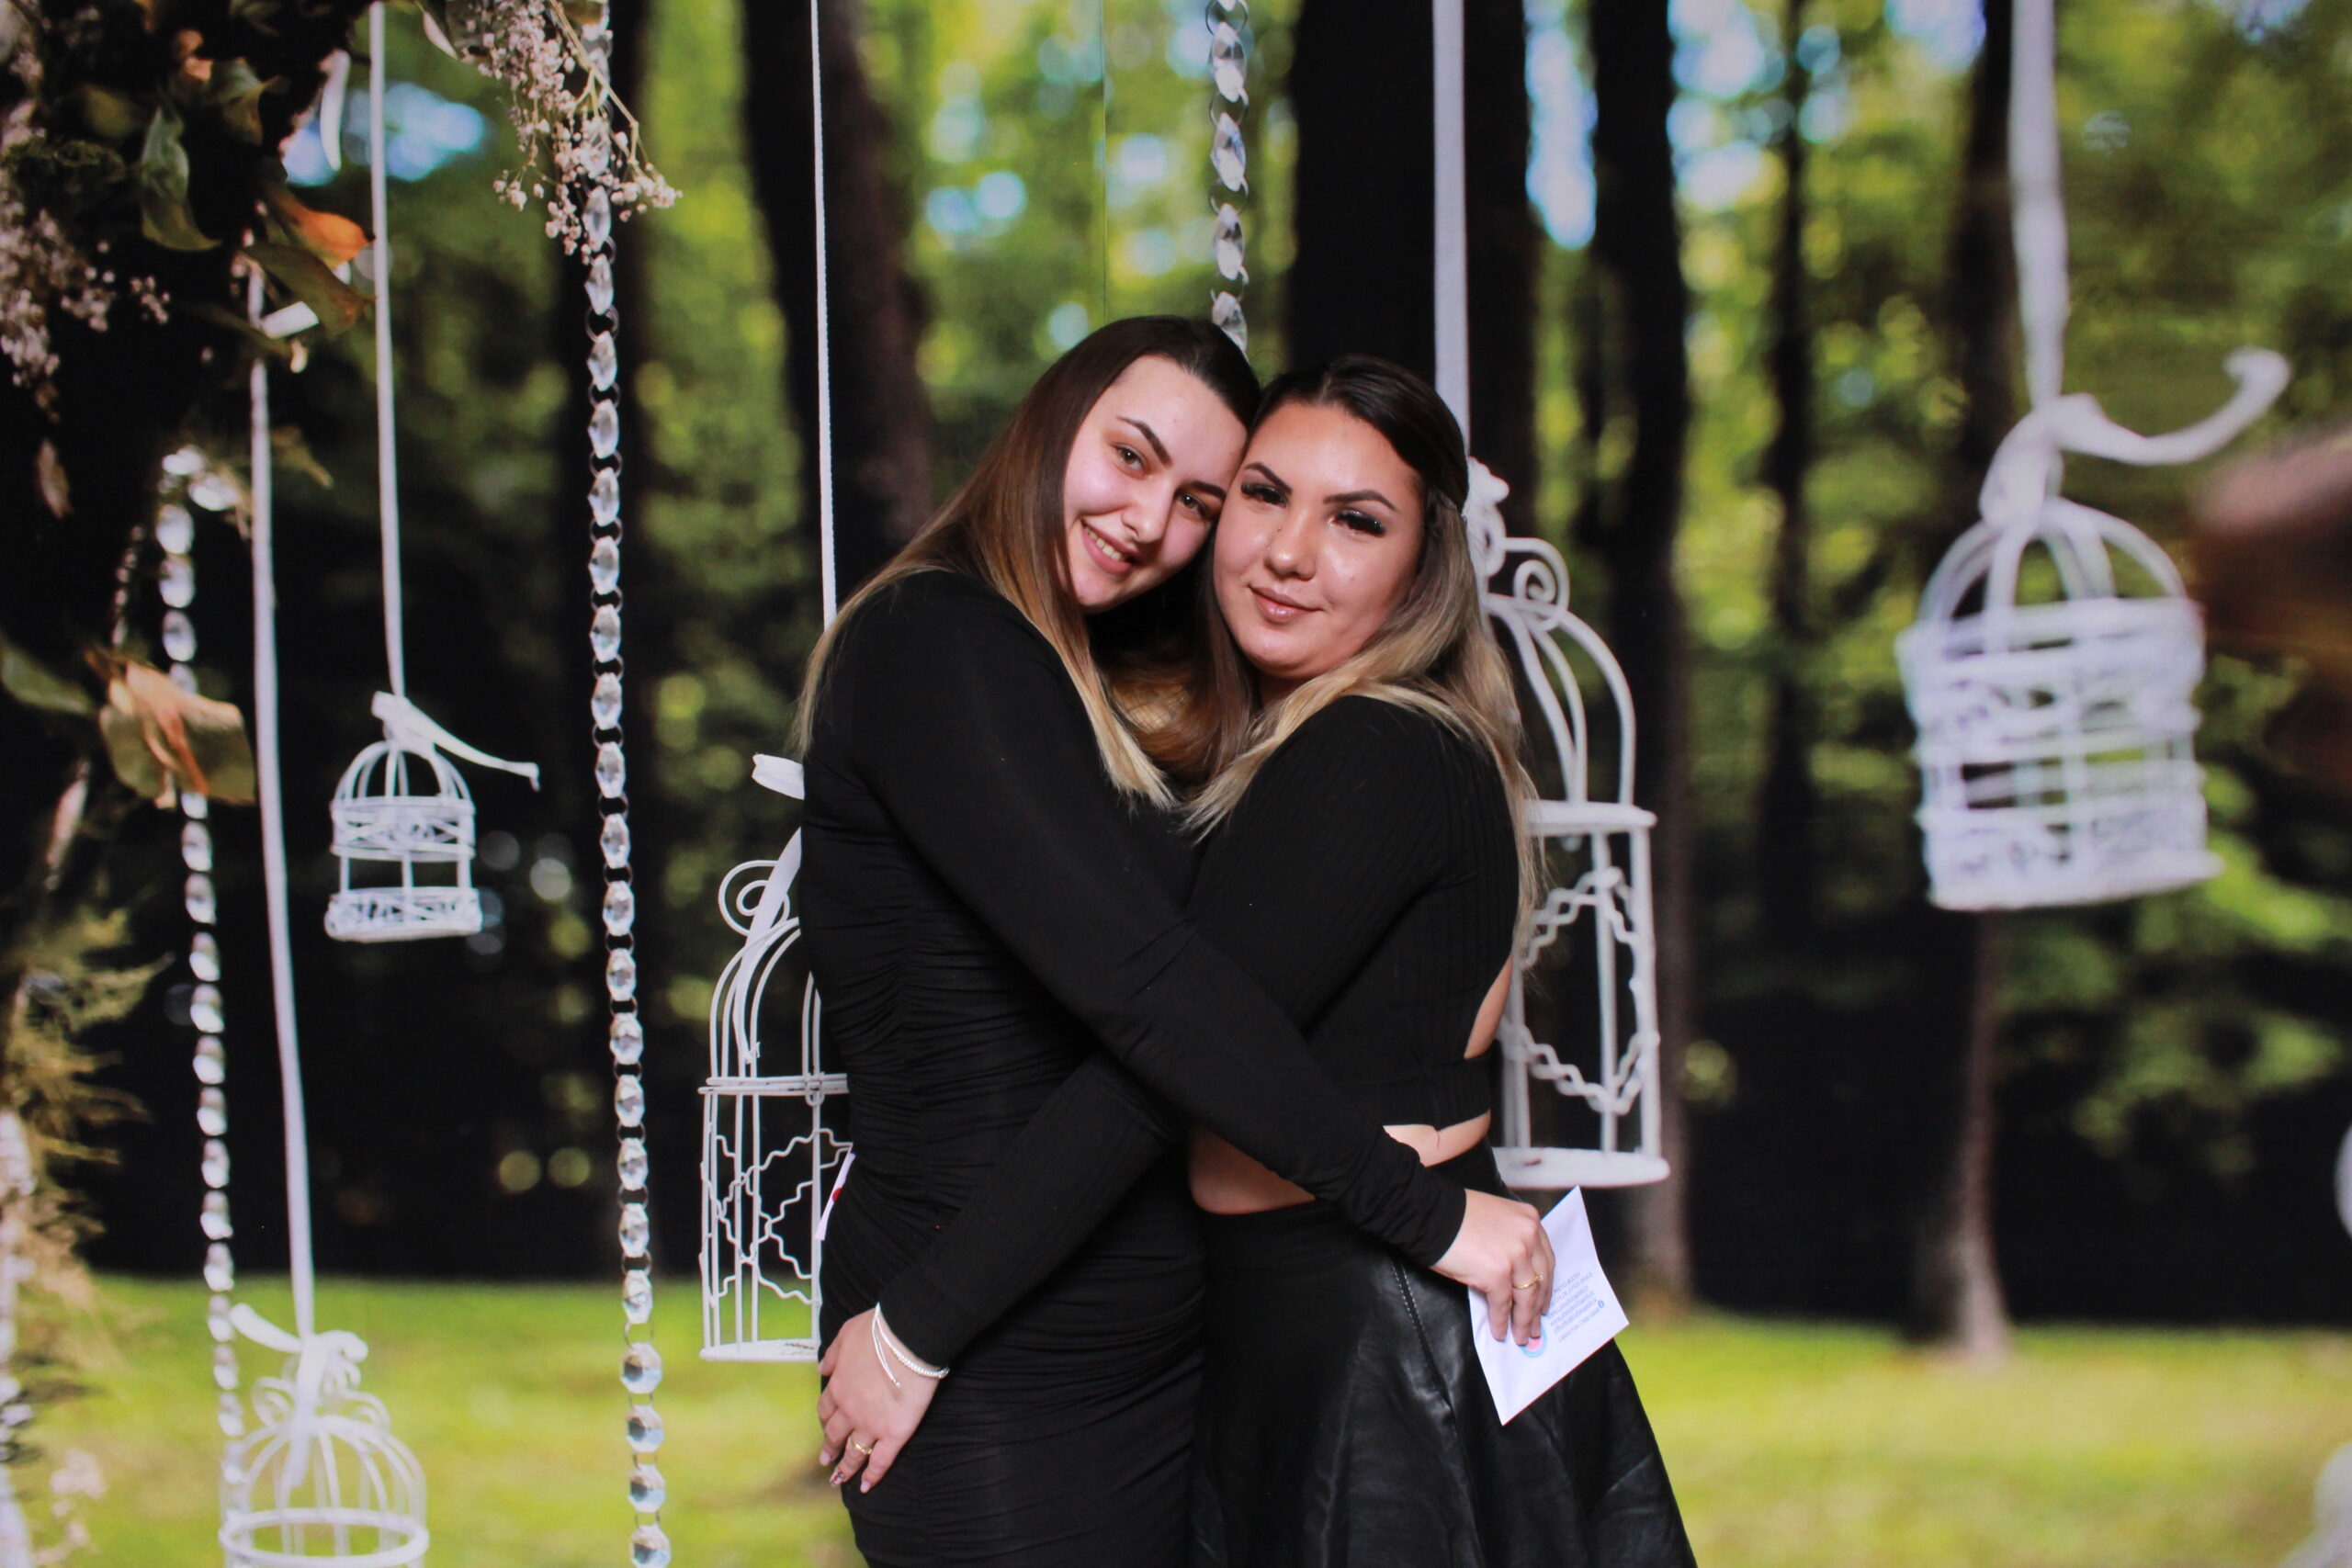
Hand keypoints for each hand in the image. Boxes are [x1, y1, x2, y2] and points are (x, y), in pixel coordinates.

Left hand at [816, 1308, 940, 1490]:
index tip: (824, 1428)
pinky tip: (867, 1487)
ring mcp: (871, 1424)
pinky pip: (881, 1461)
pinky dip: (873, 1476)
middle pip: (835, 1434)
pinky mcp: (894, 1434)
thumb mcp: (846, 1334)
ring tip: (839, 1479)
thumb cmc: (878, 1331)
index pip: (826, 1409)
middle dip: (829, 1447)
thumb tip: (820, 1369)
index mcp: (839, 1385)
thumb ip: (832, 1354)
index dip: (824, 1420)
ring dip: (845, 1467)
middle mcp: (850, 1409)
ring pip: (854, 1452)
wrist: (906, 1340)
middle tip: (826, 1460)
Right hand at [1430, 1190, 1554, 1343]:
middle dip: (1537, 1308)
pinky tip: (1500, 1332)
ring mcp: (1515, 1256)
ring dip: (1523, 1320)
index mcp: (1529, 1220)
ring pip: (1526, 1297)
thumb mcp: (1496, 1219)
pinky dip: (1501, 1321)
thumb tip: (1512, 1274)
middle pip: (1540, 1281)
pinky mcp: (1497, 1273)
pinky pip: (1502, 1304)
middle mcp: (1528, 1237)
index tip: (1543, 1302)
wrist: (1429, 1214)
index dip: (1545, 1285)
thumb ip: (1511, 1239)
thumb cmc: (1454, 1214)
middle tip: (1535, 1326)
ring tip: (1521, 1336)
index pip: (1545, 1260)